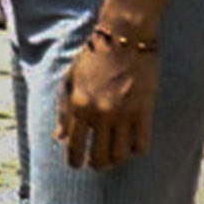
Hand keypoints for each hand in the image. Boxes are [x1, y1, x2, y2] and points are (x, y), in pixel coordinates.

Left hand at [59, 29, 155, 168]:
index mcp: (79, 105)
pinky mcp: (145, 111)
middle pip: (100, 157)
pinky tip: (133, 145)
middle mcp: (100, 113)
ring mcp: (124, 114)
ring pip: (121, 156)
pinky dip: (137, 150)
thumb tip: (59, 137)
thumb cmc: (93, 58)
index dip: (74, 161)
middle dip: (97, 164)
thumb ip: (63, 110)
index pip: (74, 146)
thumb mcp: (71, 80)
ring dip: (117, 160)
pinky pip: (142, 144)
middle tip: (97, 162)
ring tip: (115, 156)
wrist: (124, 38)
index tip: (76, 165)